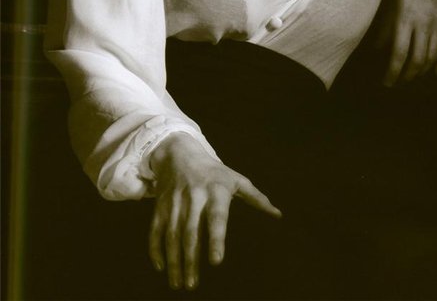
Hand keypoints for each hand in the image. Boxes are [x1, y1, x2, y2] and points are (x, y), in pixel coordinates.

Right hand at [148, 132, 281, 290]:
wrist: (180, 153)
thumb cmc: (214, 171)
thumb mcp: (236, 179)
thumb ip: (256, 198)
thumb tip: (278, 215)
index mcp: (216, 191)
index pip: (217, 217)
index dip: (216, 239)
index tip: (216, 261)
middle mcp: (194, 197)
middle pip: (191, 232)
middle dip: (190, 260)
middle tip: (192, 285)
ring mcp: (175, 202)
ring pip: (172, 235)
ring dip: (174, 261)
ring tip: (179, 284)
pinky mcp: (160, 206)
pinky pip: (155, 230)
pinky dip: (155, 249)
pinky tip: (161, 267)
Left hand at [376, 0, 436, 86]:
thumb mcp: (388, 1)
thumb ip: (383, 27)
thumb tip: (376, 50)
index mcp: (404, 18)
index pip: (399, 54)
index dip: (392, 72)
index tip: (385, 82)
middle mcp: (423, 23)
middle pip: (417, 60)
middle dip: (406, 76)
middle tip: (397, 83)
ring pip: (433, 57)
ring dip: (422, 72)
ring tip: (411, 78)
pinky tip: (435, 71)